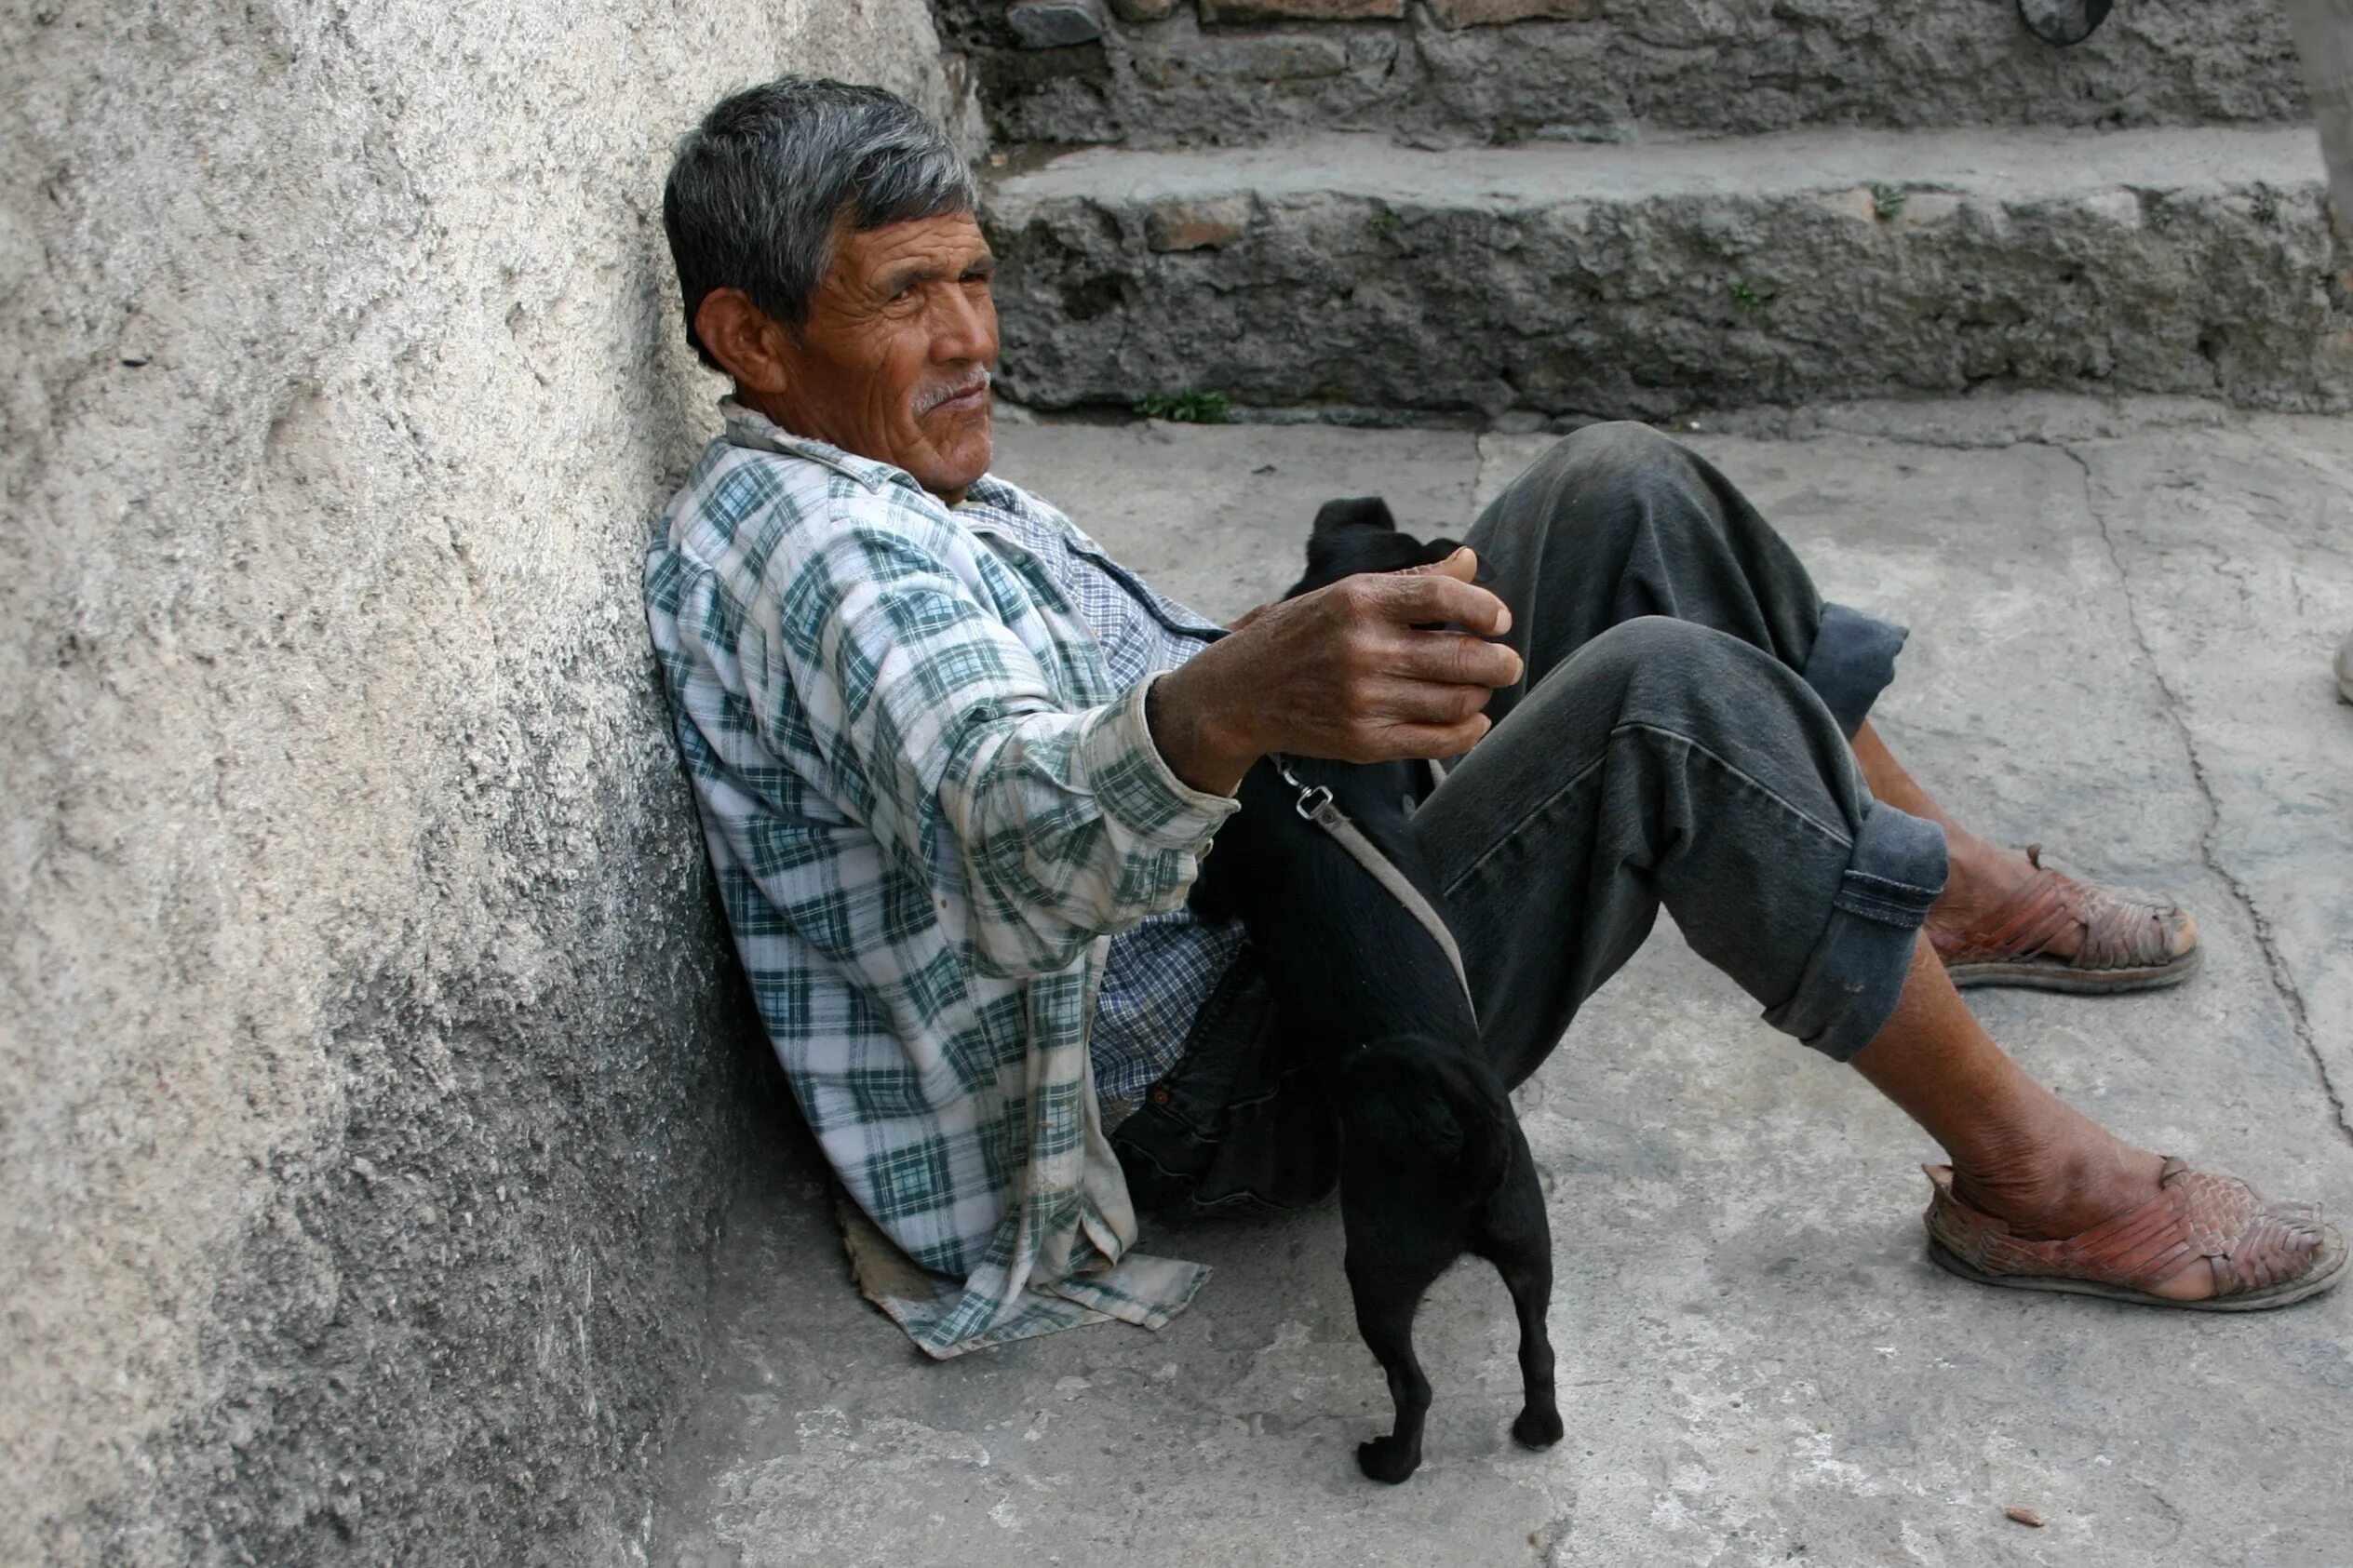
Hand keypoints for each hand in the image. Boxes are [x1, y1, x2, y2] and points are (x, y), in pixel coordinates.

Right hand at [1149, 548, 1523, 794]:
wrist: (1239, 695)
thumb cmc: (1298, 636)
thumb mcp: (1344, 595)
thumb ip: (1413, 582)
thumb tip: (1471, 561)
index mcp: (1358, 601)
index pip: (1443, 596)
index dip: (1484, 608)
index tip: (1497, 619)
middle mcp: (1363, 650)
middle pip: (1462, 656)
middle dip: (1500, 660)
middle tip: (1506, 661)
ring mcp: (1363, 701)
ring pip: (1458, 701)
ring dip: (1482, 694)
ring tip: (1480, 687)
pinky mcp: (1363, 742)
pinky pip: (1437, 742)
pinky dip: (1469, 731)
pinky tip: (1473, 720)